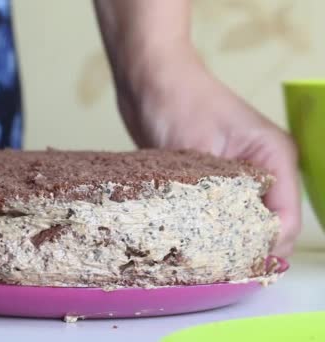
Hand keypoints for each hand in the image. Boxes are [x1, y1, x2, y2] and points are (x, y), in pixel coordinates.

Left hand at [117, 52, 300, 256]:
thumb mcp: (200, 151)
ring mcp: (236, 172)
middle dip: (246, 247)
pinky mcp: (210, 176)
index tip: (236, 265)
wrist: (148, 78)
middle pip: (267, 223)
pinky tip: (190, 239)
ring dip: (225, 239)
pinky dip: (207, 225)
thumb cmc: (177, 101)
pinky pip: (217, 210)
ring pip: (241, 219)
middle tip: (215, 268)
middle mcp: (262, 167)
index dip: (265, 247)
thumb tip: (229, 240)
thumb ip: (221, 194)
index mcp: (274, 156)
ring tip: (202, 258)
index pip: (285, 218)